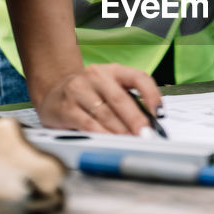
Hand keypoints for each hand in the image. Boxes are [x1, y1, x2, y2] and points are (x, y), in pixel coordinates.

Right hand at [34, 64, 162, 134]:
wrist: (53, 92)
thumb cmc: (88, 93)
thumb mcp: (109, 88)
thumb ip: (128, 102)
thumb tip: (150, 124)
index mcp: (113, 71)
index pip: (138, 78)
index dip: (152, 94)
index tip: (160, 113)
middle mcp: (96, 76)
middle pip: (120, 99)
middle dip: (135, 120)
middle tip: (145, 135)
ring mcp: (79, 90)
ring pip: (104, 114)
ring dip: (120, 132)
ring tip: (131, 142)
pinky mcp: (66, 107)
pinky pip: (88, 124)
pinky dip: (101, 135)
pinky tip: (110, 142)